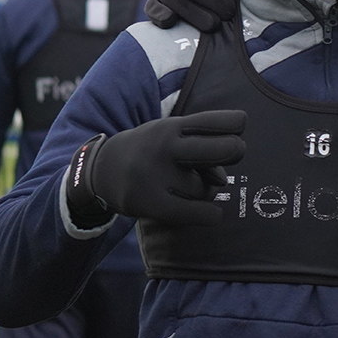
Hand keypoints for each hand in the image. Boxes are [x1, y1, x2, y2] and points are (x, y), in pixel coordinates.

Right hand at [65, 110, 246, 226]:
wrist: (100, 170)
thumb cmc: (152, 152)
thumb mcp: (172, 137)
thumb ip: (203, 148)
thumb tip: (223, 180)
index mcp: (173, 126)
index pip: (218, 122)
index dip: (237, 124)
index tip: (237, 129)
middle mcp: (165, 147)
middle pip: (223, 150)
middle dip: (236, 152)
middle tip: (231, 154)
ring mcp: (156, 175)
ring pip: (207, 188)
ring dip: (207, 189)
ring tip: (187, 185)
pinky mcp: (149, 202)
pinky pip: (193, 212)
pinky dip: (209, 215)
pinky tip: (212, 214)